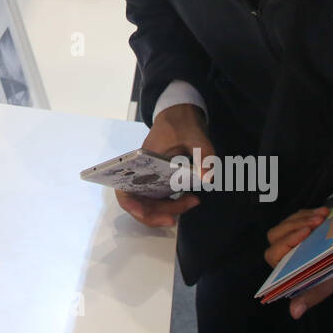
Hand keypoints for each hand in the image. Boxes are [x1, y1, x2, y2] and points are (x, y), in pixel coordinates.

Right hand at [115, 103, 213, 228]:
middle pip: (139, 203)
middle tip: (178, 216)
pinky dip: (173, 205)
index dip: (130, 205)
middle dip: (158, 214)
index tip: (143, 213)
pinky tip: (191, 199)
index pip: (124, 190)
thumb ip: (203, 155)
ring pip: (150, 205)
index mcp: (139, 161)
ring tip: (192, 202)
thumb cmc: (181, 124)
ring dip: (169, 210)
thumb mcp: (195, 137)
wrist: (180, 116)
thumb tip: (209, 179)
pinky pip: (159, 200)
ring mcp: (148, 178)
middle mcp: (139, 173)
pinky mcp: (158, 181)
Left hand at [264, 208, 332, 318]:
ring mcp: (292, 237)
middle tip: (317, 222)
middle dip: (295, 226)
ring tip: (324, 216)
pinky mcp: (301, 224)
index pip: (273, 254)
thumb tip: (294, 313)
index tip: (306, 232)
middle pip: (275, 235)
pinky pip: (297, 215)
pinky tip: (324, 212)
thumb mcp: (329, 282)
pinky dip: (309, 212)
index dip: (286, 242)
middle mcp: (285, 252)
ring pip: (286, 223)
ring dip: (303, 218)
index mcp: (286, 268)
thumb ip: (312, 295)